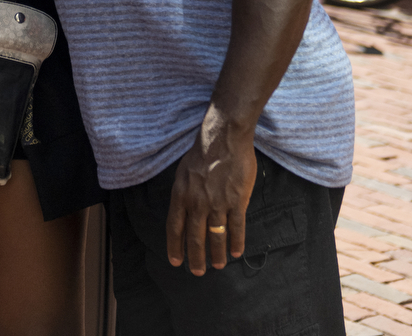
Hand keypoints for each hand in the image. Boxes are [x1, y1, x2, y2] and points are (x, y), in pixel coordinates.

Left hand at [165, 109, 257, 274]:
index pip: (174, 228)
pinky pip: (236, 227)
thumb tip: (183, 214)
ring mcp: (218, 203)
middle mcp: (197, 203)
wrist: (223, 139)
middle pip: (195, 237)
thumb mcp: (182, 174)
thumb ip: (183, 195)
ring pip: (216, 236)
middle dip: (196, 257)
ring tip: (218, 266)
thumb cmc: (201, 154)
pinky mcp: (237, 201)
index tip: (176, 261)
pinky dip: (237, 242)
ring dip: (217, 254)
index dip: (175, 247)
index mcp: (180, 195)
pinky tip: (237, 252)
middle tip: (197, 272)